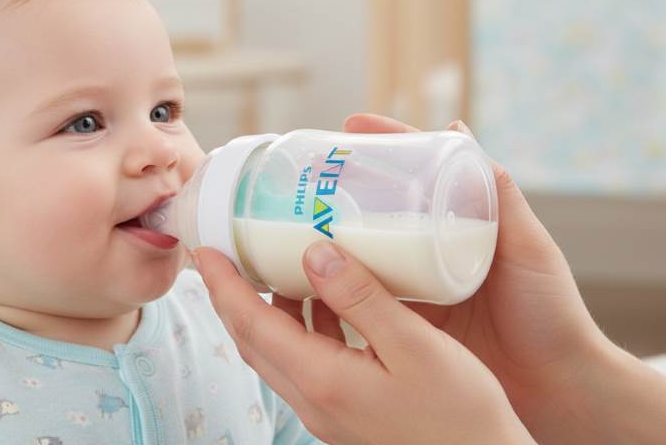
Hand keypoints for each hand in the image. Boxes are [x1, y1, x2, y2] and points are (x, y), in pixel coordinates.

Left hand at [193, 240, 533, 444]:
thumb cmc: (460, 415)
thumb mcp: (415, 346)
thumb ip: (361, 298)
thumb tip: (314, 255)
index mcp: (322, 380)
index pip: (251, 325)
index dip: (223, 286)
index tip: (205, 250)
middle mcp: (314, 401)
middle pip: (253, 341)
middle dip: (231, 297)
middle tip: (223, 255)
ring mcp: (328, 412)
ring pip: (277, 354)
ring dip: (263, 312)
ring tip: (268, 269)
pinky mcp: (346, 414)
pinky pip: (304, 364)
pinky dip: (298, 330)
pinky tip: (322, 305)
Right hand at [331, 114, 613, 440]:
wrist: (554, 387)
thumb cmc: (551, 314)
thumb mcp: (528, 247)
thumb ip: (502, 197)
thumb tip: (462, 131)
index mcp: (463, 224)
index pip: (418, 173)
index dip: (385, 145)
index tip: (349, 125)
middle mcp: (434, 251)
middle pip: (381, 209)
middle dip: (344, 187)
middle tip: (308, 173)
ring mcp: (418, 288)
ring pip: (365, 252)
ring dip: (331, 235)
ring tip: (295, 219)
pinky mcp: (407, 327)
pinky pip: (363, 300)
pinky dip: (335, 286)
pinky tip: (308, 277)